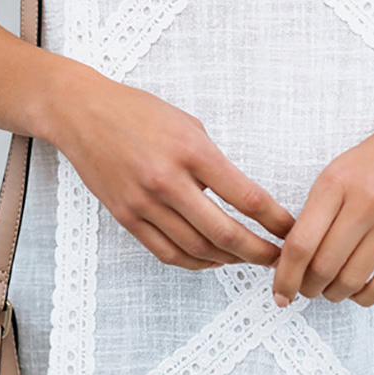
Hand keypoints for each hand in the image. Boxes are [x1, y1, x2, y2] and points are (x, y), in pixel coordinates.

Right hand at [40, 59, 295, 271]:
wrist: (82, 113)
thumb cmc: (137, 111)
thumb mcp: (187, 124)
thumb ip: (212, 161)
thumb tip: (240, 197)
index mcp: (191, 151)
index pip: (245, 197)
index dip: (274, 220)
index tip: (291, 230)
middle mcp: (168, 181)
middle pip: (225, 234)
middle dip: (259, 252)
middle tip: (279, 258)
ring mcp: (144, 203)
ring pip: (197, 250)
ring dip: (228, 261)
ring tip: (246, 259)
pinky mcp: (126, 216)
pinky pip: (167, 253)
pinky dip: (195, 262)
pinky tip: (211, 259)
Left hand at [271, 100, 373, 307]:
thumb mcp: (336, 172)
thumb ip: (316, 211)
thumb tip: (293, 257)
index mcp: (335, 183)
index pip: (300, 242)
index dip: (285, 275)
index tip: (279, 290)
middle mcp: (364, 203)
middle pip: (324, 266)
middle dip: (307, 287)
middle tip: (303, 289)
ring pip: (352, 279)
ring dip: (333, 294)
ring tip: (327, 291)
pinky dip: (364, 297)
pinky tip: (356, 291)